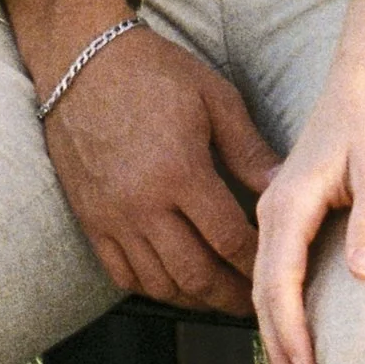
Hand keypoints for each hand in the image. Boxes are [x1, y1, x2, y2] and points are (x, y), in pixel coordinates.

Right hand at [1, 0, 278, 310]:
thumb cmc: (153, 72)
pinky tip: (175, 285)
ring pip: (159, 282)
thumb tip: (282, 186)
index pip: (228, 238)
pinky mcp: (91, 221)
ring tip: (220, 297)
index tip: (276, 267)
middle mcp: (143, 205)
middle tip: (255, 301)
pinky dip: (153, 288)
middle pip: (194, 273)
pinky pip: (123, 275)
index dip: (256, 262)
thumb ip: (248, 149)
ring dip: (195, 298)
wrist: (83, 62)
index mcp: (179, 172)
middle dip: (230, 295)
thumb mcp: (213, 97)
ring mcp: (112, 218)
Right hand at [253, 71, 364, 363]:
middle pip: (263, 290)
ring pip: (265, 283)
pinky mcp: (290, 213)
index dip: (289, 330)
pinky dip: (281, 307)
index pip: (278, 280)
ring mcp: (278, 211)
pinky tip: (296, 331)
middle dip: (278, 344)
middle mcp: (274, 209)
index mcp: (290, 202)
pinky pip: (276, 270)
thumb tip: (363, 275)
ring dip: (276, 331)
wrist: (363, 81)